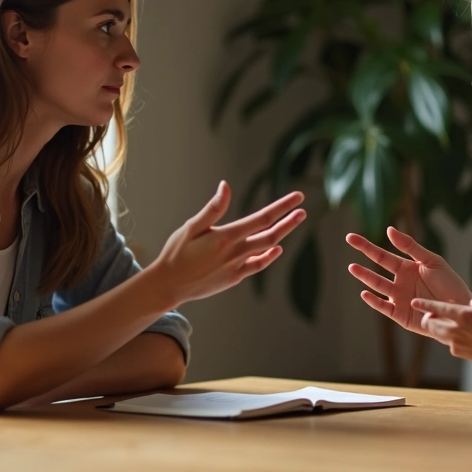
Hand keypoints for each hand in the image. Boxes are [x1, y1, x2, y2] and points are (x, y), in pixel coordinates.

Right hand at [152, 181, 304, 304]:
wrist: (169, 285)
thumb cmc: (176, 252)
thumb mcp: (191, 227)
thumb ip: (213, 209)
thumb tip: (226, 186)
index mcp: (226, 237)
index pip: (262, 218)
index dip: (282, 207)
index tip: (297, 197)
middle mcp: (235, 253)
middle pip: (271, 235)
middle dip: (289, 221)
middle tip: (302, 210)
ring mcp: (236, 267)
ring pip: (267, 249)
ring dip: (282, 235)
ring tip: (294, 222)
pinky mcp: (234, 278)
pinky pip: (257, 265)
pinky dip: (268, 256)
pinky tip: (276, 248)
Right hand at [346, 226, 471, 336]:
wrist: (461, 309)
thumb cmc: (450, 284)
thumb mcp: (432, 261)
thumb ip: (411, 247)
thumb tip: (389, 230)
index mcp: (407, 268)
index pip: (382, 255)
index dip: (366, 246)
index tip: (351, 238)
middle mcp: (399, 282)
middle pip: (377, 267)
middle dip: (363, 255)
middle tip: (348, 242)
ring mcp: (398, 298)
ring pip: (378, 285)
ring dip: (365, 277)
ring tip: (353, 267)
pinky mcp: (400, 315)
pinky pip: (383, 307)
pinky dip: (374, 301)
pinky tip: (365, 292)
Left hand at [410, 297, 471, 380]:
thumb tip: (470, 304)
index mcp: (467, 317)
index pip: (438, 309)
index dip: (425, 305)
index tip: (415, 302)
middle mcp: (459, 333)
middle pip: (432, 325)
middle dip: (428, 318)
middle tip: (432, 313)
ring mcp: (461, 347)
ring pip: (440, 336)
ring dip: (439, 329)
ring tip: (446, 322)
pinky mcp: (466, 357)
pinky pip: (452, 345)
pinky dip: (452, 338)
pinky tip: (462, 334)